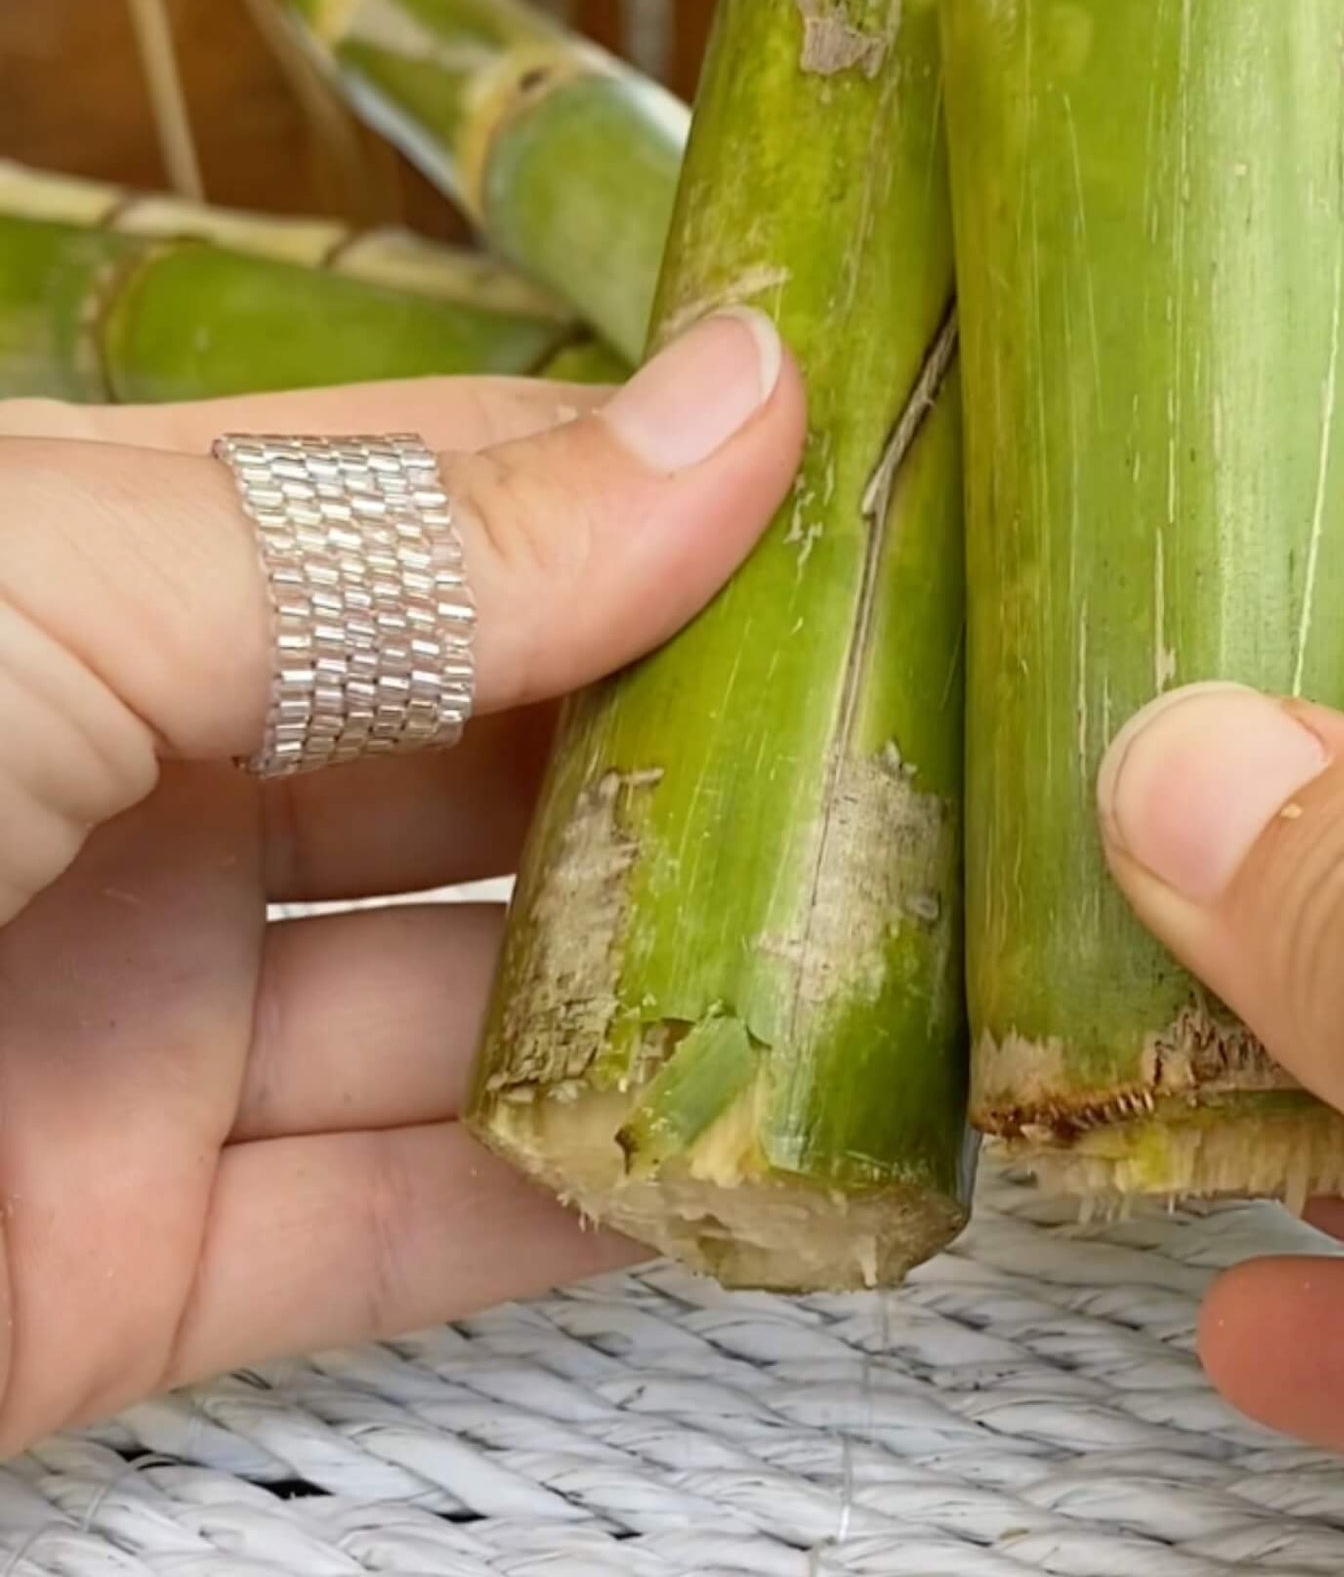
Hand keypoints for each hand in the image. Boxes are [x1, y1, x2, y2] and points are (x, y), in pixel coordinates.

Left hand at [0, 308, 803, 1453]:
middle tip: (932, 714)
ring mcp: (128, 1032)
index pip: (445, 495)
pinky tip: (748, 1147)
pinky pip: (394, 1229)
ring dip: (668, 977)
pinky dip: (572, 1202)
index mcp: (94, 571)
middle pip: (485, 752)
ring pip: (467, 996)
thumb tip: (743, 401)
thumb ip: (417, 535)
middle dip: (701, 735)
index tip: (872, 474)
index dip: (658, 477)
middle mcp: (127, 785)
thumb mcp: (58, 592)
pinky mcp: (111, 1268)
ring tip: (892, 932)